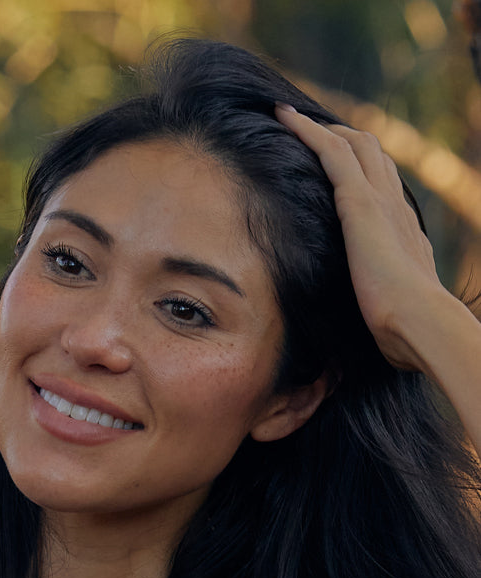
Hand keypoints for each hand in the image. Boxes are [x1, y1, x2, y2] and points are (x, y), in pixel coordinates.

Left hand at [274, 104, 449, 372]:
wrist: (419, 323)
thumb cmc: (405, 332)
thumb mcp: (389, 316)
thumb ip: (379, 311)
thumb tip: (370, 333)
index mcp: (403, 234)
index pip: (383, 189)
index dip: (362, 172)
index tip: (340, 166)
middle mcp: (396, 209)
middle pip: (372, 156)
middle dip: (345, 138)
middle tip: (314, 131)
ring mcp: (381, 201)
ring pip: (354, 144)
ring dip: (323, 127)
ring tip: (292, 118)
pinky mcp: (360, 202)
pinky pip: (331, 151)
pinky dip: (308, 130)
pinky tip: (284, 118)